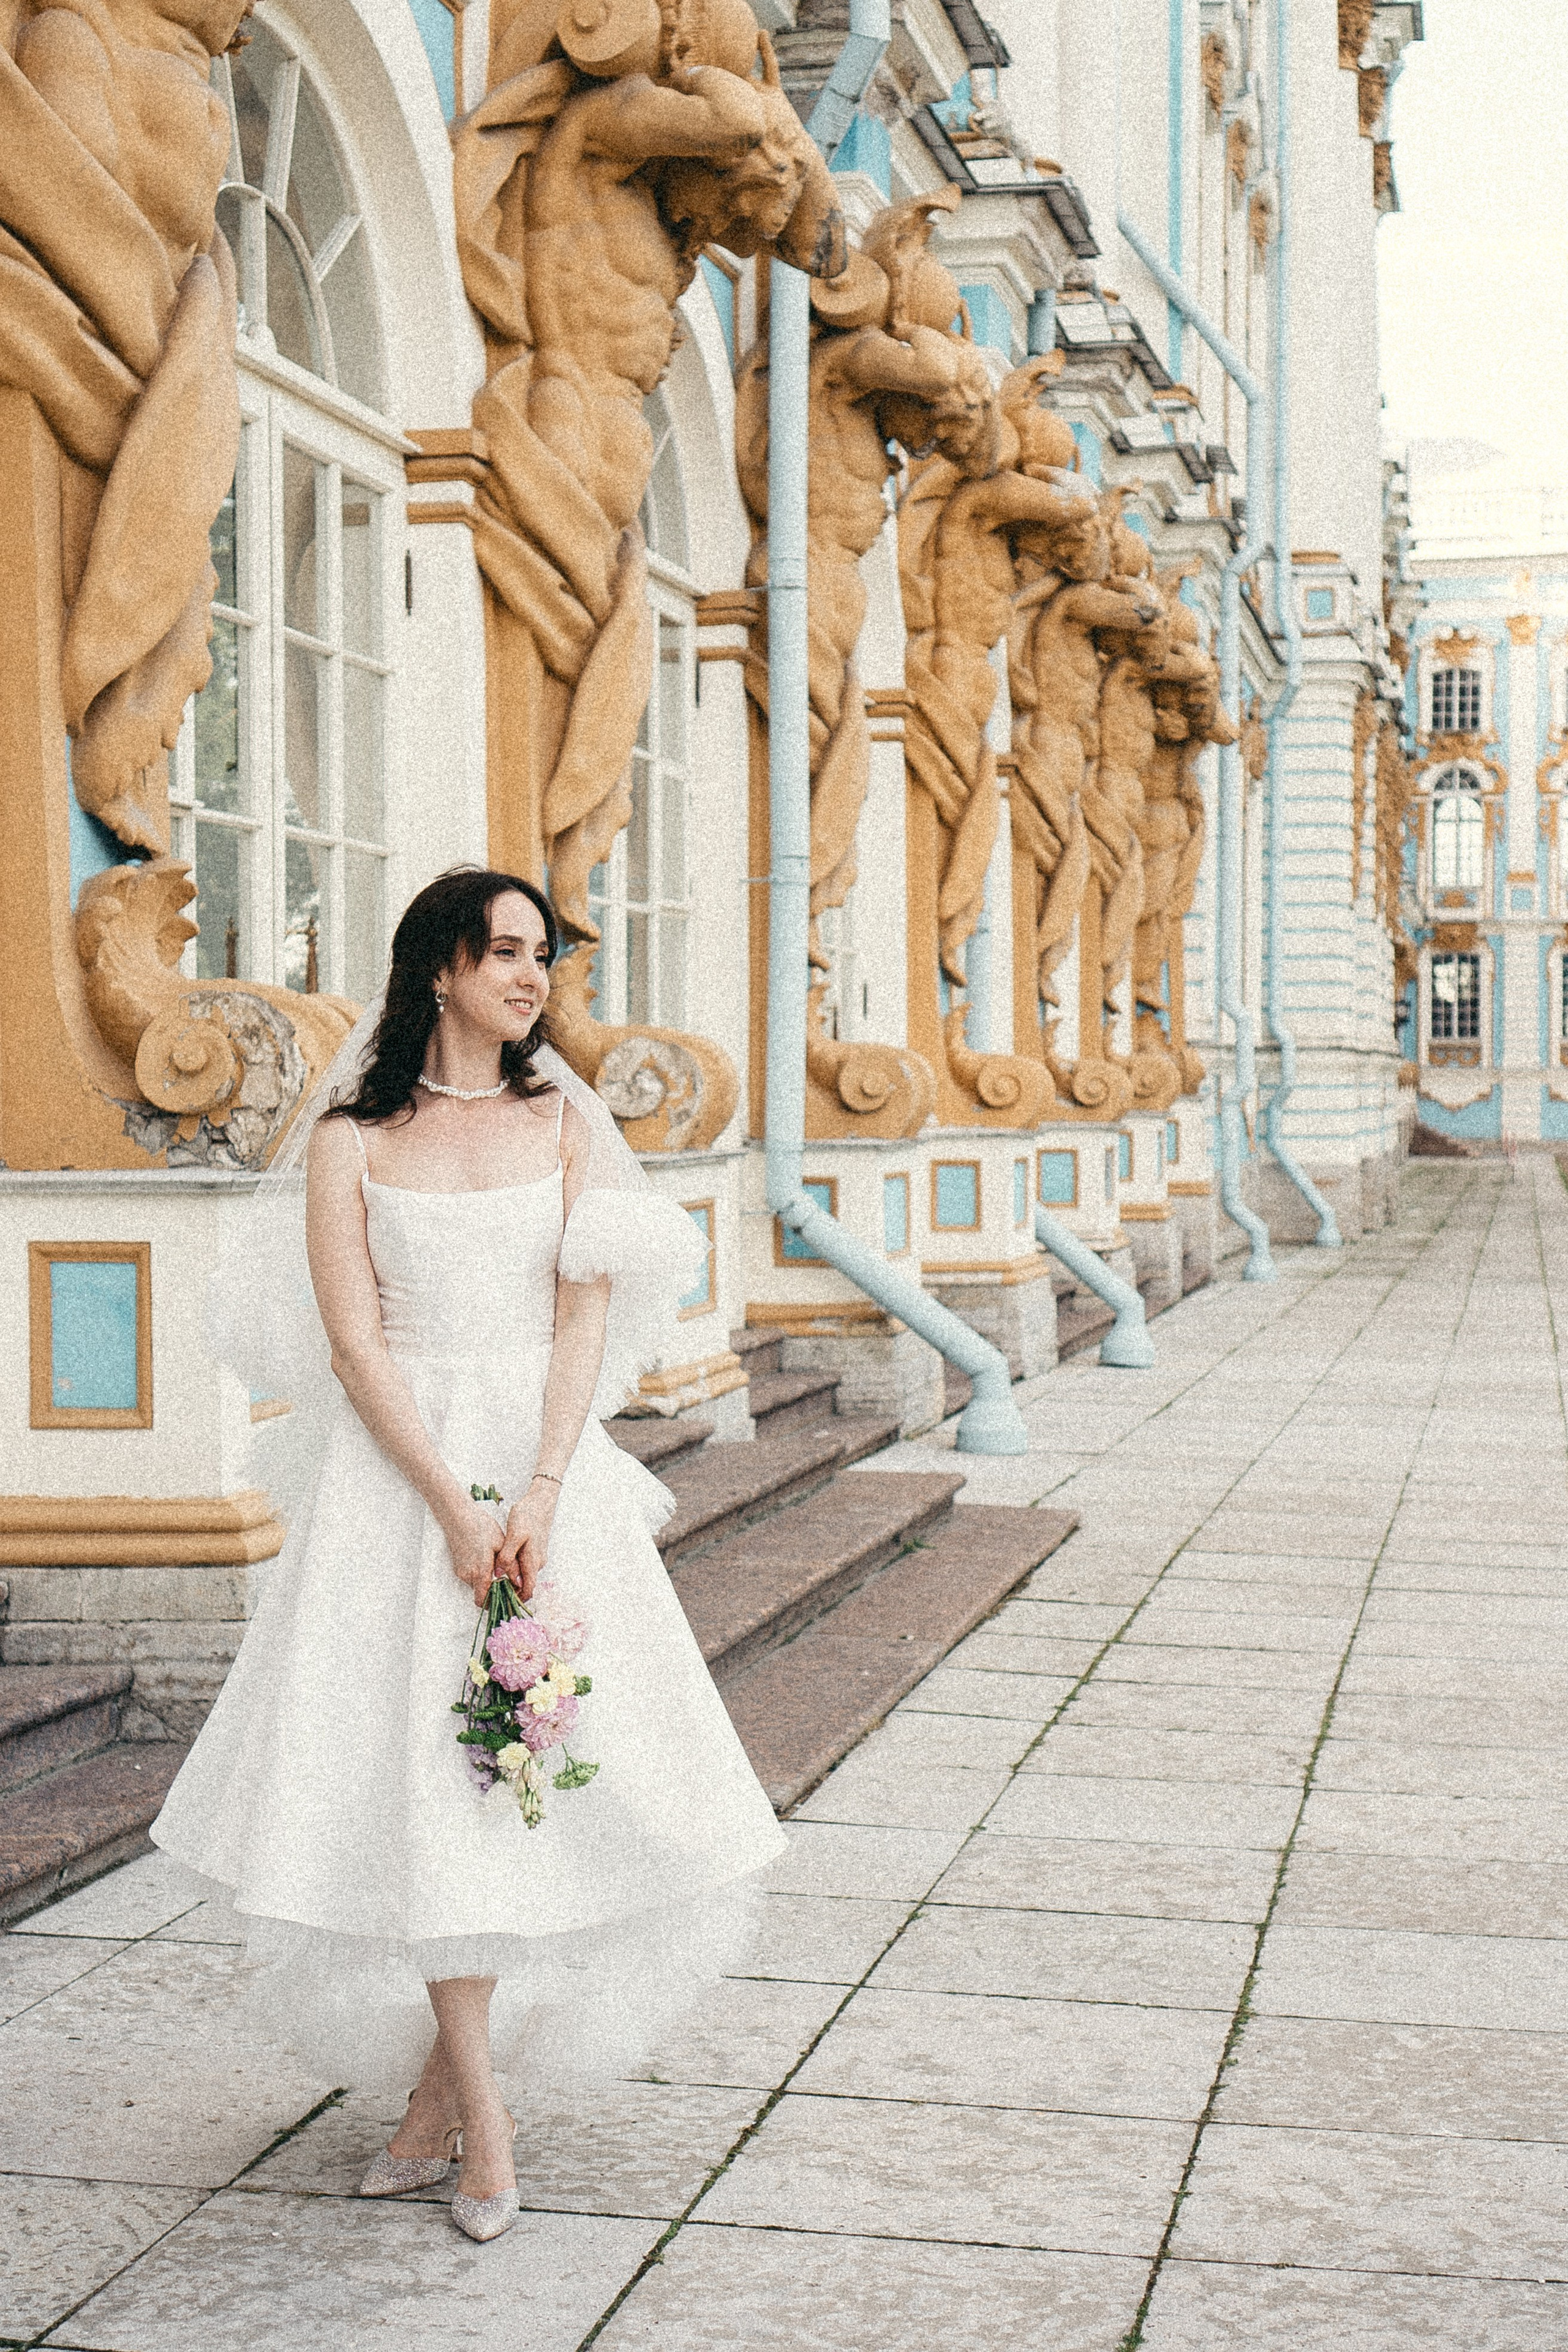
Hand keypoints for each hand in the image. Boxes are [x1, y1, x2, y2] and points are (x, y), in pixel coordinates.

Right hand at [442, 1498, 505, 1606]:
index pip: (483, 1601)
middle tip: (506, 1581)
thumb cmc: (481, 1527)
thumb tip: (520, 1582)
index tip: (506, 1599)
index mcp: (480, 1571)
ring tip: (497, 1566)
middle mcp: (468, 1575)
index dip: (494, 1603)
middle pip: (481, 1594)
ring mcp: (461, 1571)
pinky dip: (479, 1573)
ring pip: (476, 1584)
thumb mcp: (502, 1544)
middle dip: (493, 1591)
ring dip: (486, 1581)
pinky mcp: (457, 1566)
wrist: (458, 1517)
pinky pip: (470, 1576)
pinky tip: (486, 1559)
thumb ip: (511, 1566)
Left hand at [497, 1481, 557, 1602]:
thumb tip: (498, 1575)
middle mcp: (537, 1562)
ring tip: (493, 1578)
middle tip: (491, 1590)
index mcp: (533, 1561)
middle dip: (510, 1590)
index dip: (516, 1599)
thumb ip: (507, 1556)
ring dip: (511, 1579)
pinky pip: (524, 1566)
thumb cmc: (528, 1516)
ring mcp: (537, 1556)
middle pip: (525, 1585)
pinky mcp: (534, 1550)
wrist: (541, 1501)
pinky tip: (501, 1563)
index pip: (528, 1590)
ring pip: (524, 1575)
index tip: (501, 1601)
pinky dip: (514, 1569)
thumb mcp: (514, 1535)